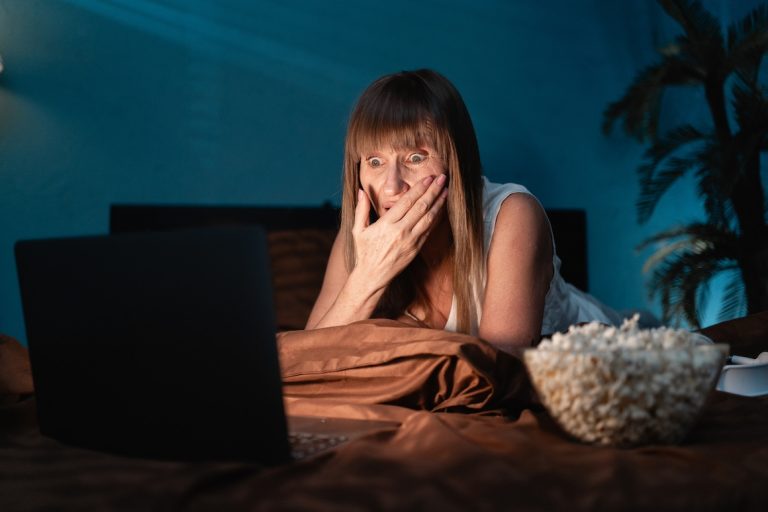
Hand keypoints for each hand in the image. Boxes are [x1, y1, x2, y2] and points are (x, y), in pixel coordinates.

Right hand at [352, 174, 447, 288]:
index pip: (406, 202)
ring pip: (428, 218)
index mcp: (386, 224)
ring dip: (438, 203)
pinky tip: (441, 208)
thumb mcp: (357, 230)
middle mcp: (400, 231)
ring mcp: (410, 241)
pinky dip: (436, 218)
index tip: (427, 178)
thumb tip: (361, 191)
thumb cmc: (364, 252)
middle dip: (432, 191)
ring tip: (445, 190)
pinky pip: (429, 230)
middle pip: (420, 207)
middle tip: (441, 178)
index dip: (419, 188)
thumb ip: (361, 209)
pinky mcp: (416, 248)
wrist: (373, 276)